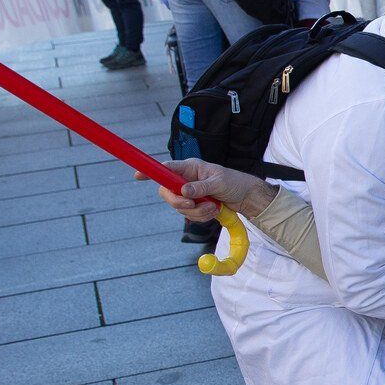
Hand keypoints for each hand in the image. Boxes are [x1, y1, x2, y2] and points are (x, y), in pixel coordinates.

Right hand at [140, 159, 276, 222]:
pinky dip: (201, 216)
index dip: (150, 172)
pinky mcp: (195, 205)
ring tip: (213, 206)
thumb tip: (184, 191)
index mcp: (190, 167)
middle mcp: (186, 179)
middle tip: (192, 205)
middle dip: (179, 203)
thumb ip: (201, 187)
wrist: (246, 197)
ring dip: (196, 211)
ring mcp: (189, 193)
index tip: (138, 176)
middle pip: (167, 193)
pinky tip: (213, 211)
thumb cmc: (234, 182)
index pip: (165, 169)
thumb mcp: (219, 183)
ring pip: (180, 208)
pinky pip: (190, 215)